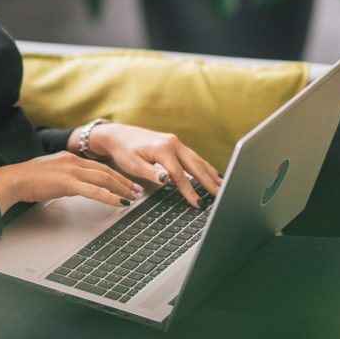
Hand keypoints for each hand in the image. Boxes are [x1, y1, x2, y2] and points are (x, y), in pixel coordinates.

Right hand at [0, 151, 142, 214]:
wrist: (14, 179)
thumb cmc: (28, 179)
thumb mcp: (51, 172)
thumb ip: (64, 175)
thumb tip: (73, 184)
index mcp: (69, 158)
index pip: (98, 165)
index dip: (115, 174)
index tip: (125, 182)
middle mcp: (73, 161)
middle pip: (106, 171)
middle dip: (124, 181)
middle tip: (137, 190)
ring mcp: (72, 171)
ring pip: (104, 178)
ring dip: (122, 188)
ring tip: (133, 197)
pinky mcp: (68, 183)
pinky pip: (95, 191)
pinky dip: (110, 197)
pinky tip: (120, 203)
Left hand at [72, 122, 221, 208]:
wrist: (117, 135)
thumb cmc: (123, 150)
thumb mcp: (133, 164)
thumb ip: (151, 173)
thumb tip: (167, 180)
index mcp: (163, 148)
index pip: (180, 175)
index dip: (189, 191)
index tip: (198, 203)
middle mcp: (173, 143)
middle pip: (195, 165)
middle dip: (209, 182)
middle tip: (221, 195)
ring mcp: (175, 142)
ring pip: (197, 160)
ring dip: (210, 173)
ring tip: (222, 186)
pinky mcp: (175, 144)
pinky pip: (193, 157)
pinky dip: (204, 166)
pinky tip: (211, 174)